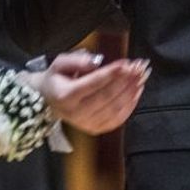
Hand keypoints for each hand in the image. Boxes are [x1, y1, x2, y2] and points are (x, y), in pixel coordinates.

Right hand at [26, 51, 148, 134]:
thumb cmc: (56, 79)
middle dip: (126, 81)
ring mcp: (86, 124)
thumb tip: (96, 62)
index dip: (112, 73)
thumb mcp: (60, 63)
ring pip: (115, 108)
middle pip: (107, 96)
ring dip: (131, 92)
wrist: (48, 101)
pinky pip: (117, 119)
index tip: (127, 63)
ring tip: (141, 77)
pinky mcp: (95, 129)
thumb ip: (77, 60)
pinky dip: (130, 105)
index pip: (94, 83)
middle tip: (140, 67)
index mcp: (66, 96)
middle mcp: (76, 113)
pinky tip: (136, 92)